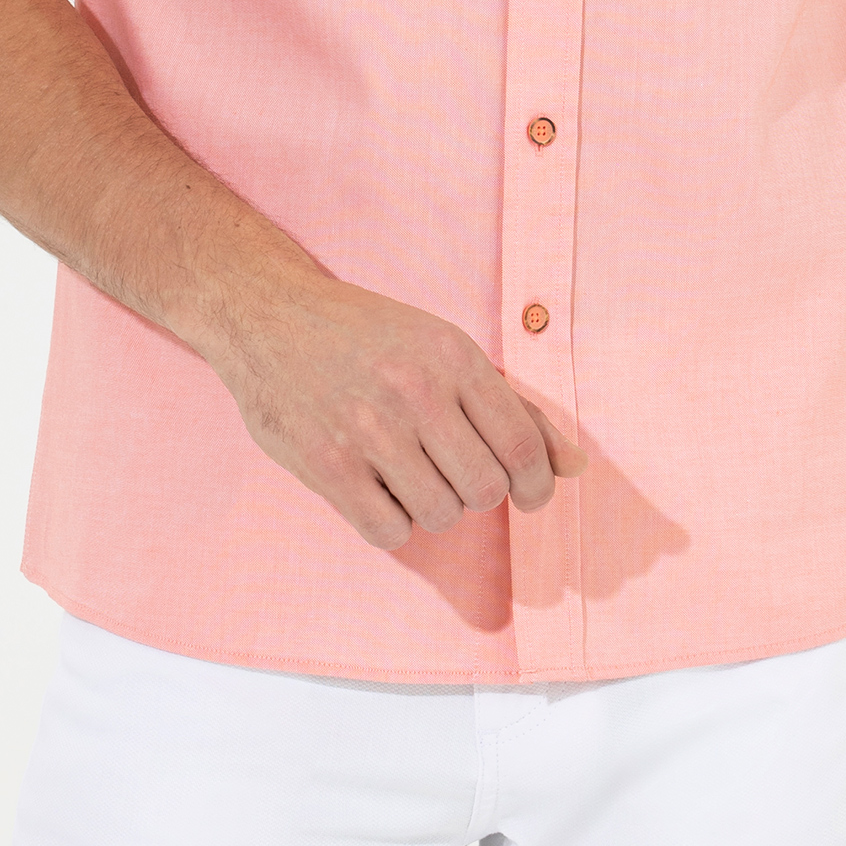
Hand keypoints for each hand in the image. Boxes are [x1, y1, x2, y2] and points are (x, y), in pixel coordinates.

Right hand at [207, 267, 586, 551]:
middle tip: (452, 472)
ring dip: (431, 506)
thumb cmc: (367, 337)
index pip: (523, 446)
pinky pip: (389, 530)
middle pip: (485, 489)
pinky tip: (376, 488)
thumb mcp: (443, 349)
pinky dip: (391, 521)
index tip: (528, 493)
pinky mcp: (326, 463)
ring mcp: (368, 428)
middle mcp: (414, 389)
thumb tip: (577, 467)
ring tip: (406, 472)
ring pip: (440, 514)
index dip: (537, 485)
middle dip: (477, 492)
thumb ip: (512, 407)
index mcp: (452, 355)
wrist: (268, 316)